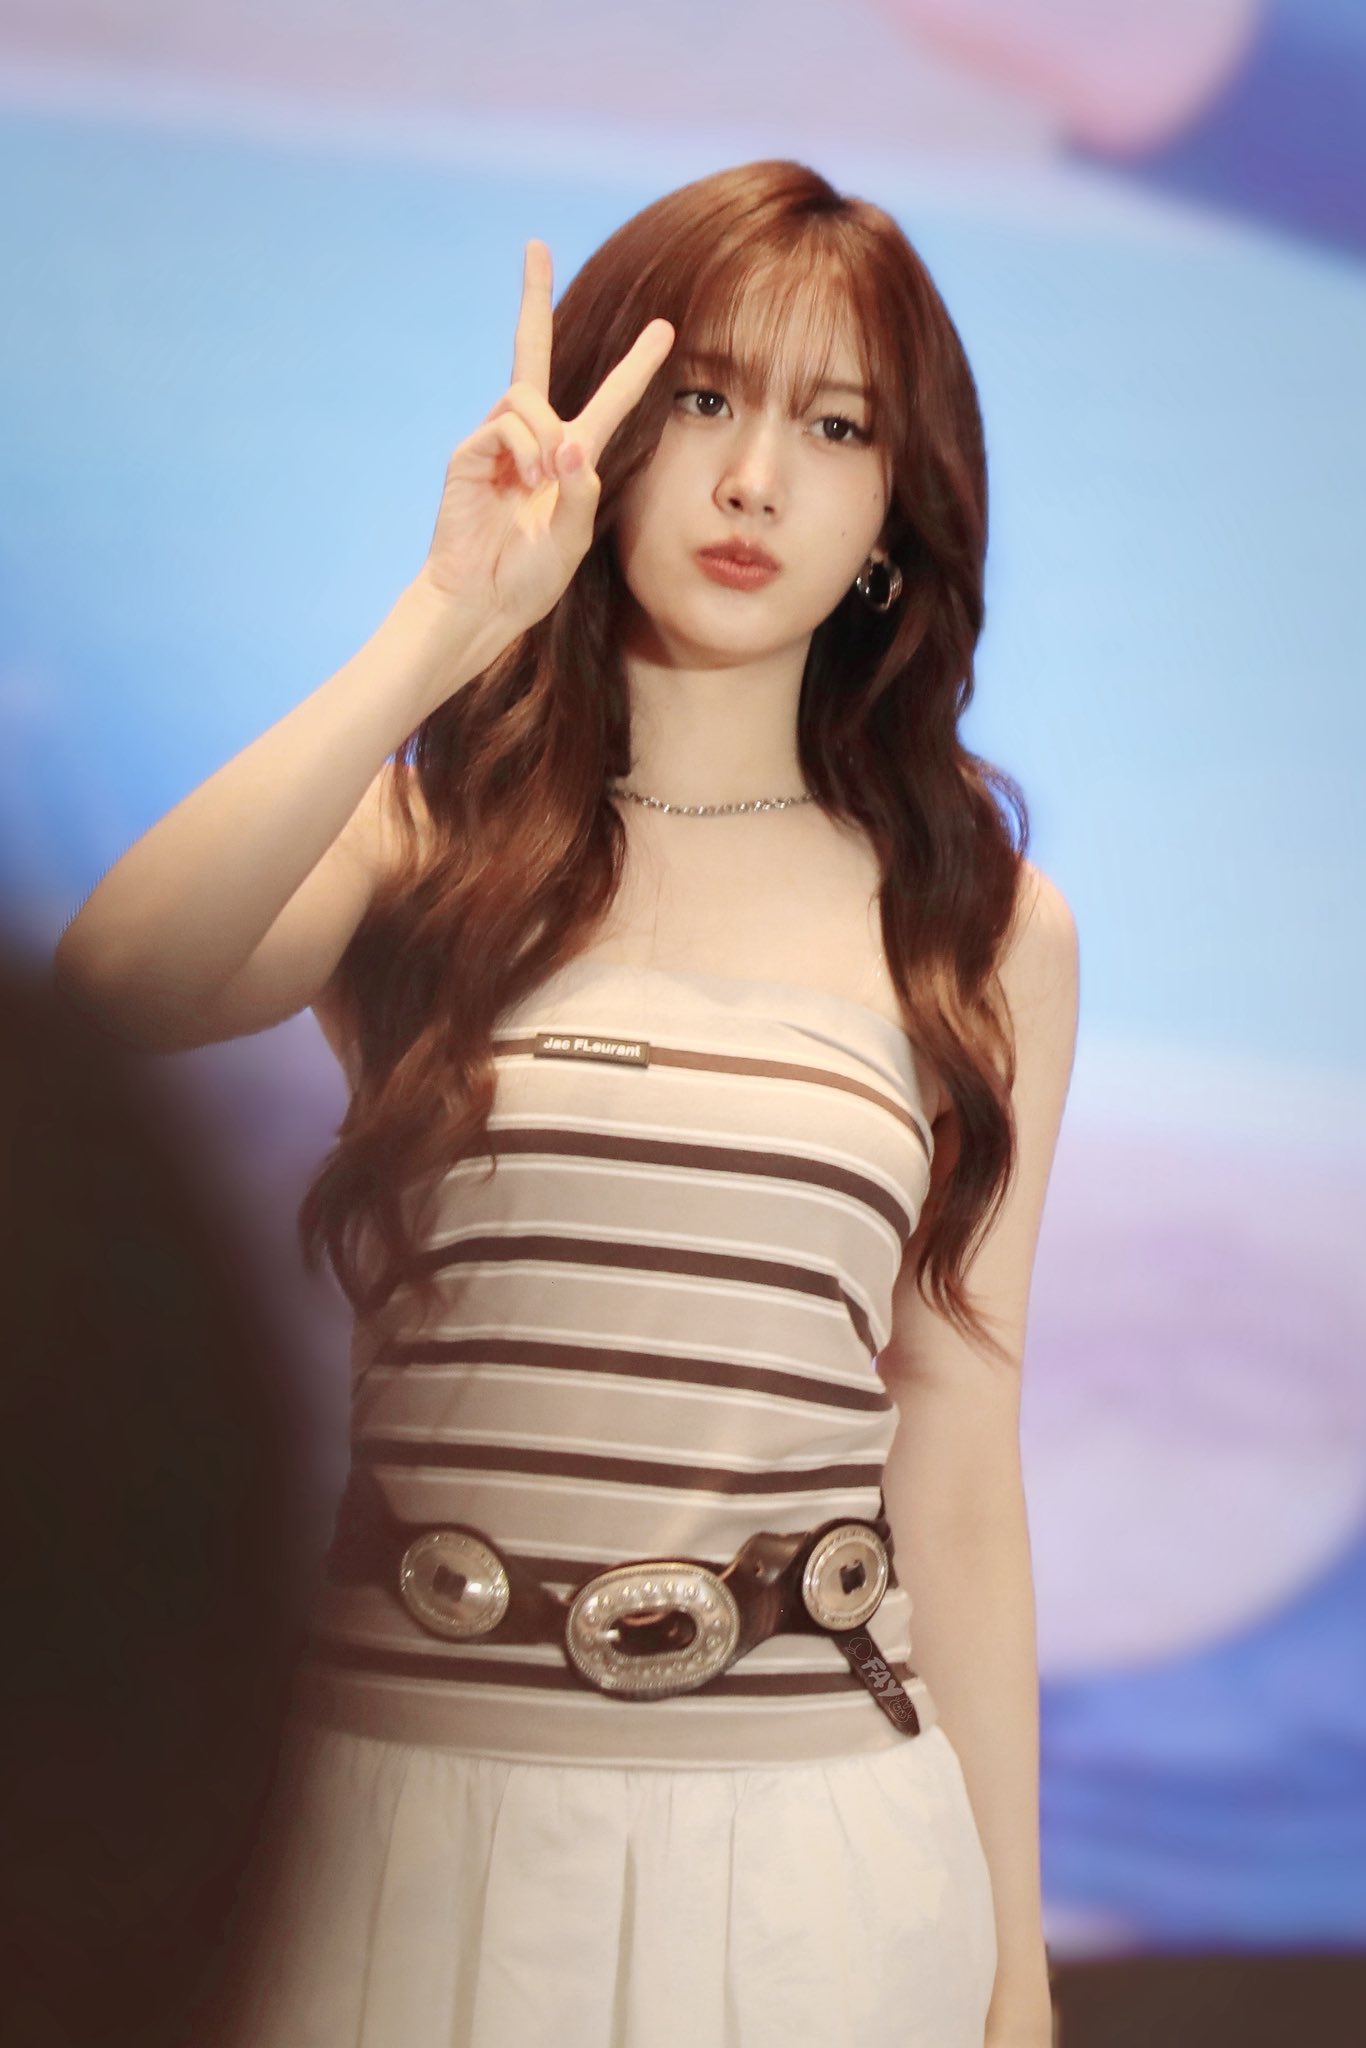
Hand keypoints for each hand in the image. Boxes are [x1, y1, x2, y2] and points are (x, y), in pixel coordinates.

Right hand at [418, 238, 673, 640]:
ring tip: (543, 483)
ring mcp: (496, 444)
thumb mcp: (575, 539)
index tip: (663, 327)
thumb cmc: (528, 579)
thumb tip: (567, 443)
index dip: (635, 364)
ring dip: (543, 436)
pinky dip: (523, 450)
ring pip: (526, 400)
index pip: (608, 398)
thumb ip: (583, 492)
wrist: (479, 604)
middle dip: (531, 297)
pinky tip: (525, 483)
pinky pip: (503, 425)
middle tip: (534, 245)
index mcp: (571, 458)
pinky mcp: (468, 455)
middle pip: (531, 353)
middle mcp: (533, 441)